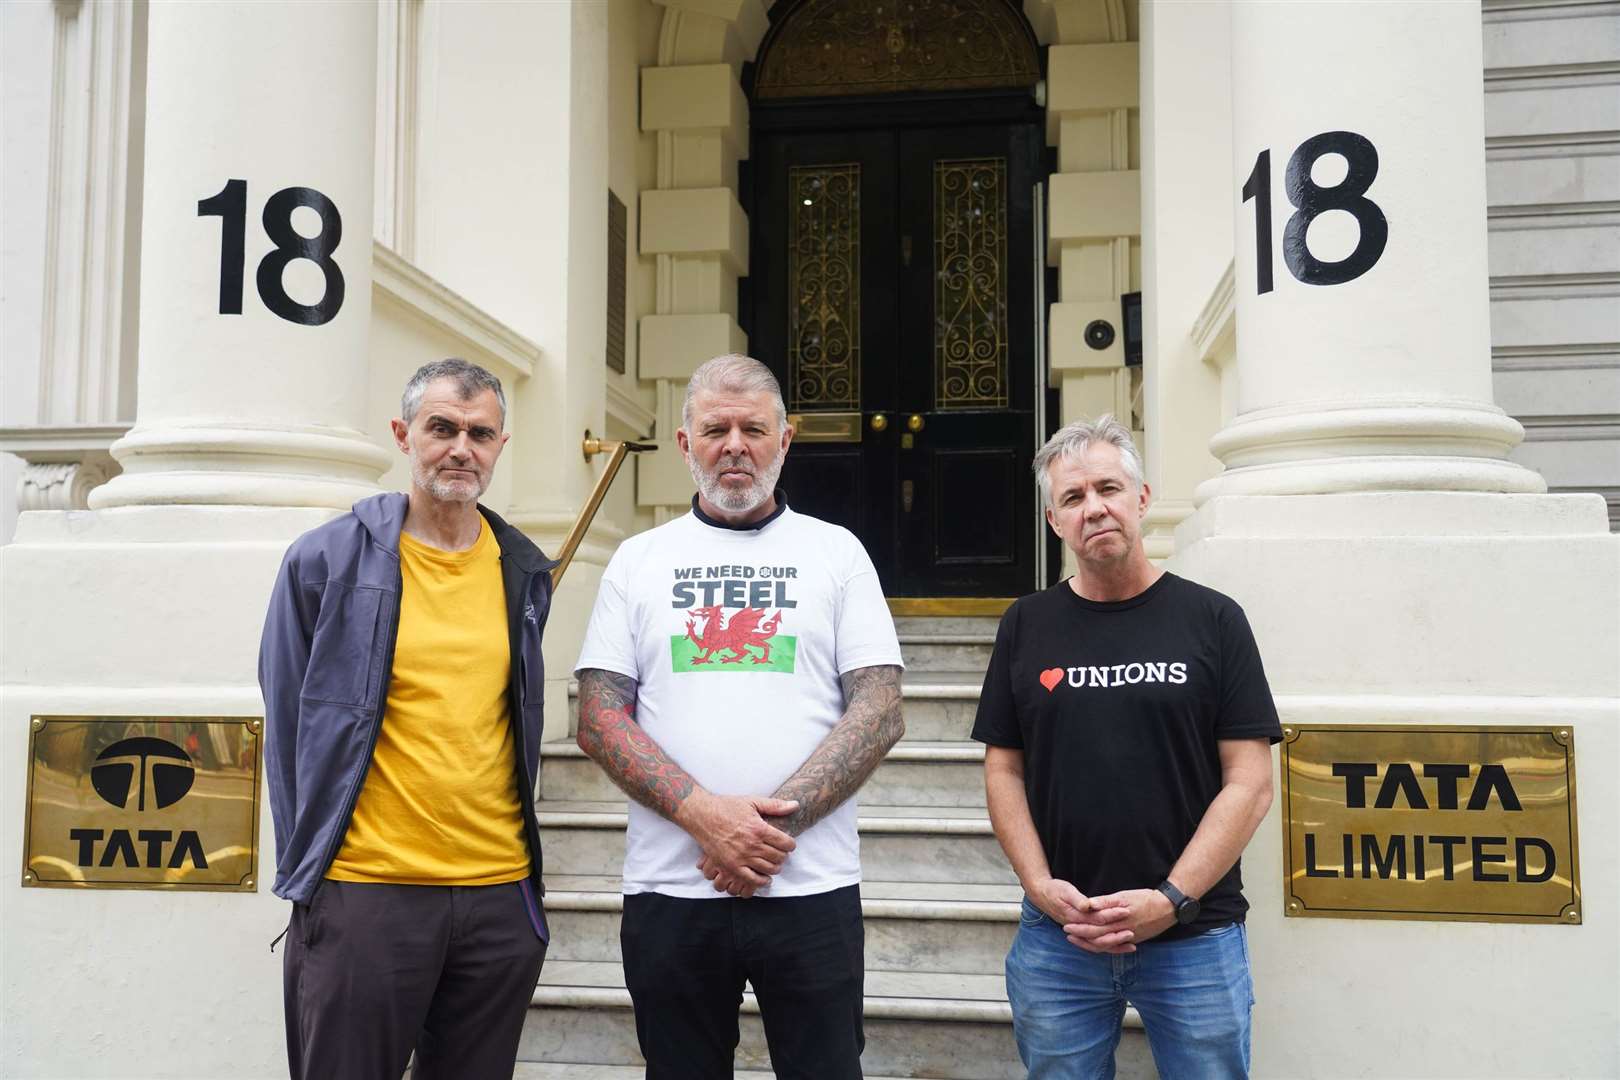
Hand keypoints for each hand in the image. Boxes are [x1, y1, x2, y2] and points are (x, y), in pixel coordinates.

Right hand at [677, 792, 798, 890]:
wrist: (702, 815)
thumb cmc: (727, 807)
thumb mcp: (752, 802)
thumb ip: (775, 806)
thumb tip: (796, 805)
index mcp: (759, 829)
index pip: (786, 843)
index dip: (790, 844)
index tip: (788, 844)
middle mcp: (752, 844)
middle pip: (779, 857)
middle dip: (783, 856)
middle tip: (781, 853)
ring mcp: (741, 857)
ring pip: (768, 869)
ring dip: (775, 867)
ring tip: (774, 863)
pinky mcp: (731, 866)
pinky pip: (752, 879)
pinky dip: (762, 881)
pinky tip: (765, 878)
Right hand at [1027, 876, 1131, 951]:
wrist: (1041, 894)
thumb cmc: (1054, 890)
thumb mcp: (1065, 891)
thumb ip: (1077, 900)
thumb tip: (1087, 906)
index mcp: (1075, 917)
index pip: (1097, 919)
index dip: (1111, 916)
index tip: (1125, 911)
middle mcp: (1077, 927)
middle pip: (1099, 935)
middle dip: (1117, 934)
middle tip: (1133, 931)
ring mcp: (1079, 931)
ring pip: (1098, 944)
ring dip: (1115, 944)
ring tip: (1131, 943)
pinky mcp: (1081, 931)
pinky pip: (1096, 943)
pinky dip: (1109, 945)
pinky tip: (1120, 945)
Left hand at [1065, 887, 1176, 953]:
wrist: (1168, 908)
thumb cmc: (1145, 898)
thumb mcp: (1124, 896)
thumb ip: (1105, 901)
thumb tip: (1088, 904)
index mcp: (1117, 920)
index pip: (1094, 927)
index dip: (1079, 928)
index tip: (1067, 926)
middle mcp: (1121, 932)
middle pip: (1097, 938)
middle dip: (1081, 937)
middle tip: (1068, 934)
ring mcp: (1128, 938)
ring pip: (1106, 945)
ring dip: (1091, 944)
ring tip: (1079, 940)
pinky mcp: (1134, 939)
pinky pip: (1116, 947)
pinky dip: (1106, 947)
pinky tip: (1098, 946)